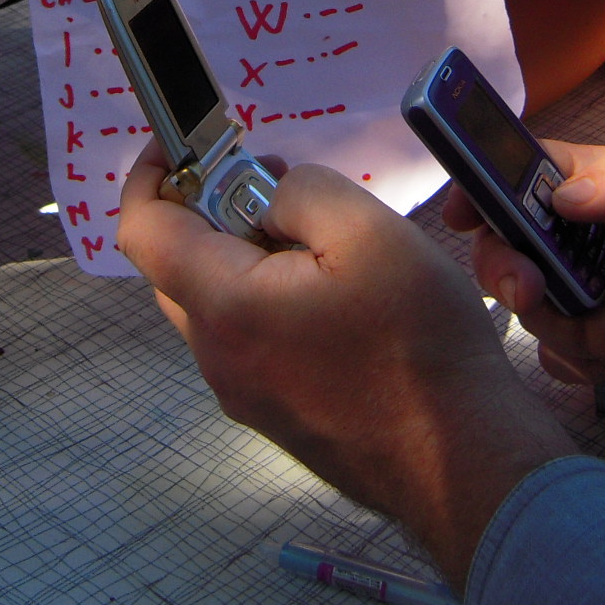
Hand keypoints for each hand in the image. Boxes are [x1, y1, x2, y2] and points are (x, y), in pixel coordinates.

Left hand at [117, 143, 570, 587]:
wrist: (461, 461)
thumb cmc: (419, 344)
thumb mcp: (368, 231)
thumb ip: (301, 190)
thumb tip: (266, 190)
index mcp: (226, 307)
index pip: (143, 231)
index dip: (151, 175)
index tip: (181, 143)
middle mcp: (219, 358)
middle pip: (177, 267)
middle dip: (210, 211)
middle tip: (274, 183)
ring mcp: (245, 395)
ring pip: (216, 304)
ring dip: (246, 256)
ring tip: (319, 240)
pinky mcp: (276, 415)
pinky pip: (248, 340)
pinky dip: (269, 299)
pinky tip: (334, 295)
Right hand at [447, 138, 604, 396]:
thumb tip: (561, 197)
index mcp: (595, 187)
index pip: (516, 174)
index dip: (476, 186)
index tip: (457, 212)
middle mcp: (579, 239)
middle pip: (503, 249)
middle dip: (507, 274)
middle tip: (531, 291)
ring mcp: (587, 294)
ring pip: (532, 315)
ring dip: (577, 332)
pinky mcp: (600, 345)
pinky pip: (560, 360)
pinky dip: (597, 362)